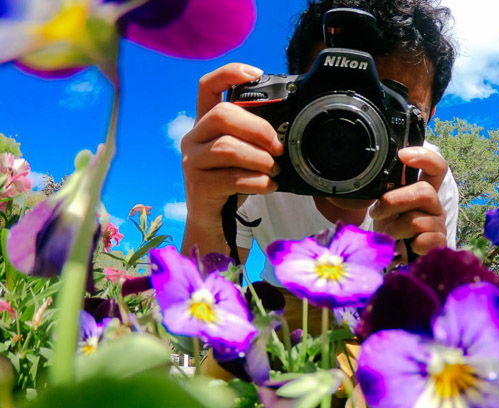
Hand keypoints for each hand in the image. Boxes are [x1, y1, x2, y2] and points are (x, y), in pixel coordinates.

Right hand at [181, 63, 283, 228]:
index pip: (207, 86)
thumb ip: (254, 138)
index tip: (257, 74)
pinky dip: (258, 182)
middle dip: (258, 129)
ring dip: (260, 159)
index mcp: (205, 124)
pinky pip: (232, 177)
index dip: (229, 74)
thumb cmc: (232, 183)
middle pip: (222, 115)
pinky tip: (269, 186)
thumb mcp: (243, 155)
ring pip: (228, 147)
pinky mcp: (198, 185)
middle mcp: (193, 138)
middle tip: (277, 148)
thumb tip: (286, 131)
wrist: (214, 222)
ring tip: (274, 171)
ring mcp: (192, 161)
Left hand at [369, 146, 448, 256]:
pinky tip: (406, 246)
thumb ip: (385, 188)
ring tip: (389, 234)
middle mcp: (434, 204)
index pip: (436, 167)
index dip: (425, 157)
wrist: (392, 254)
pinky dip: (411, 244)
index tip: (402, 156)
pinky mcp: (438, 243)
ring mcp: (438, 224)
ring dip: (395, 228)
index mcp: (423, 189)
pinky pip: (426, 240)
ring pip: (418, 220)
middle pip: (425, 192)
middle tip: (377, 212)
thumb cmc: (389, 225)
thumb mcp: (384, 203)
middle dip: (395, 201)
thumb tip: (369, 173)